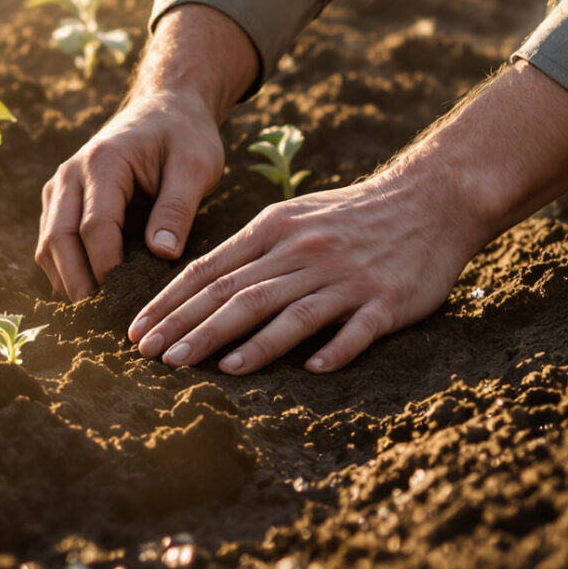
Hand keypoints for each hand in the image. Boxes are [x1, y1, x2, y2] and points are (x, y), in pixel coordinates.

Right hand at [34, 4, 258, 300]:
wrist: (165, 108)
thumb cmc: (184, 137)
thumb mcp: (196, 165)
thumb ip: (178, 207)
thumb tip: (162, 252)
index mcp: (103, 162)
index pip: (94, 226)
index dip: (107, 268)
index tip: (127, 303)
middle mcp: (70, 175)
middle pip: (58, 239)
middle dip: (76, 283)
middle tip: (98, 324)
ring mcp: (60, 188)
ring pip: (48, 245)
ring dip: (65, 281)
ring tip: (92, 320)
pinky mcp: (61, 202)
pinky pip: (53, 243)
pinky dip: (65, 272)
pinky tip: (89, 299)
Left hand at [128, 60, 567, 374]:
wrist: (430, 198)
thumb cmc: (352, 215)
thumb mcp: (294, 218)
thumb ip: (251, 251)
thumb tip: (200, 287)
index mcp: (275, 231)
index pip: (211, 271)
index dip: (171, 304)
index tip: (137, 334)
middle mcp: (304, 253)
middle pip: (239, 295)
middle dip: (192, 328)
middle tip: (155, 358)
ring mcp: (345, 277)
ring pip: (289, 312)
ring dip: (250, 343)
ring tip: (215, 369)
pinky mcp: (386, 300)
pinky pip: (356, 329)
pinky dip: (333, 348)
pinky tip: (311, 371)